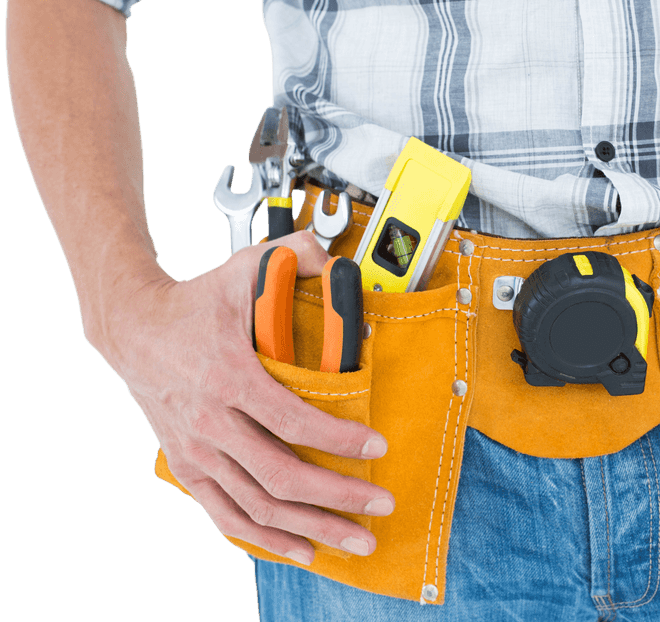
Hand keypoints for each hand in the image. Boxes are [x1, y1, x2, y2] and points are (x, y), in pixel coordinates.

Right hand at [92, 230, 391, 564]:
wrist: (132, 327)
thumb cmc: (194, 302)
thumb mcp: (242, 269)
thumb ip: (291, 257)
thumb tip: (336, 254)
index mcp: (228, 375)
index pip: (291, 419)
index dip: (337, 439)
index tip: (376, 447)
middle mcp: (209, 421)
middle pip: (279, 474)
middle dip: (337, 497)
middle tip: (381, 505)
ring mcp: (195, 450)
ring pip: (258, 504)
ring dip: (310, 527)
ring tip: (355, 540)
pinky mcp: (187, 467)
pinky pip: (226, 515)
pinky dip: (265, 538)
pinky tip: (301, 550)